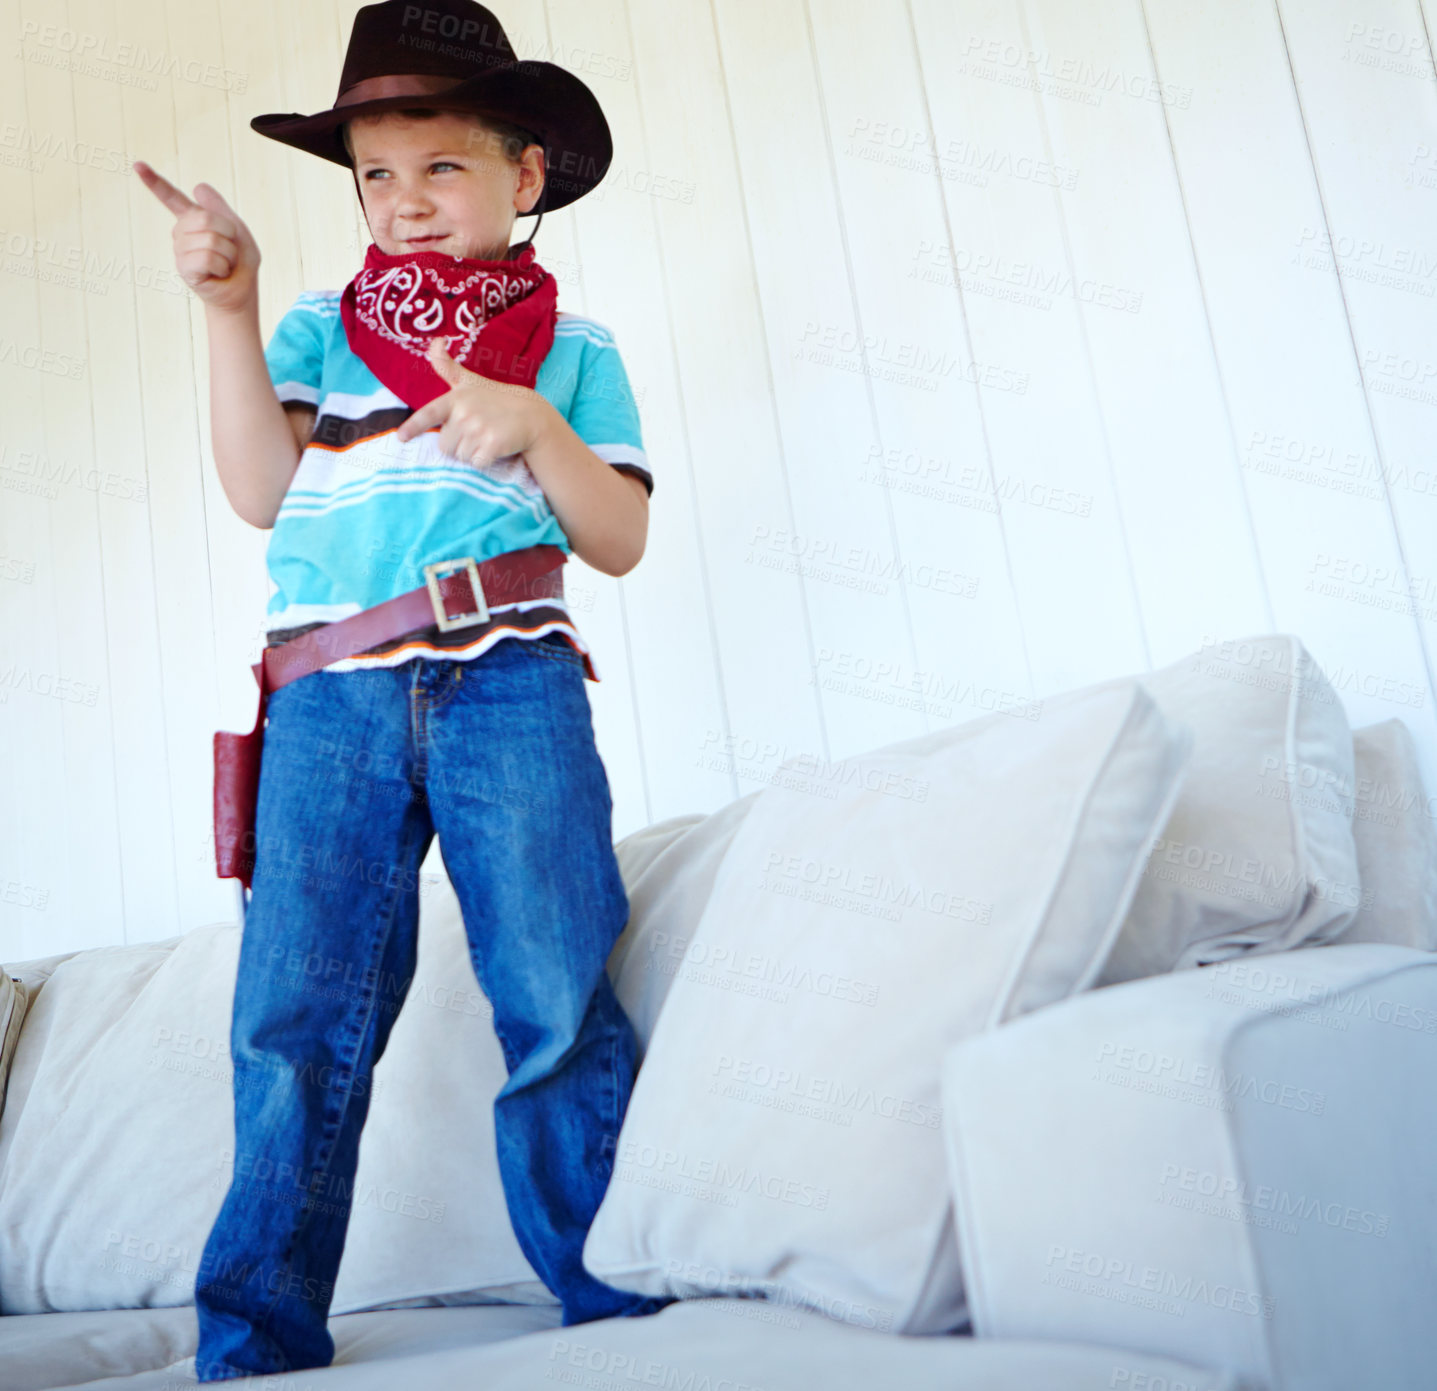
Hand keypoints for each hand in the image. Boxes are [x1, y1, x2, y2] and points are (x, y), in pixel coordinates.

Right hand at [134, 159, 260, 313]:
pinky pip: (207, 258)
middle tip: (230, 250)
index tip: (136, 165)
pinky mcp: (184, 269)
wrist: (242, 291)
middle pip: (206, 219)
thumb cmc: (240, 261)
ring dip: (228, 254)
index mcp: (192, 219)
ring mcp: (180, 250)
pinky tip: (218, 273)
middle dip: (229, 235)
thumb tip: (198, 186)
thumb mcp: (237, 230)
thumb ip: (219, 208)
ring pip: (211, 240)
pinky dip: (222, 267)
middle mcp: (180, 232)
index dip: (154, 181)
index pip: (171, 197)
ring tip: (224, 264)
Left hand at [394, 339, 547, 466]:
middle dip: (457, 444)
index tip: (401, 438)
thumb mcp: (470, 381)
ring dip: (471, 452)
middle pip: (445, 445)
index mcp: (455, 399)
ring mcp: (479, 429)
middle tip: (476, 432)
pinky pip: (476, 463)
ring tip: (486, 438)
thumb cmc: (496, 398)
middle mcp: (464, 413)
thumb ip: (446, 365)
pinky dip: (484, 461)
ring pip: (460, 456)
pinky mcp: (492, 445)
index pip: (429, 414)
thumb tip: (435, 341)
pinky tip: (494, 448)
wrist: (531, 415)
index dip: (413, 427)